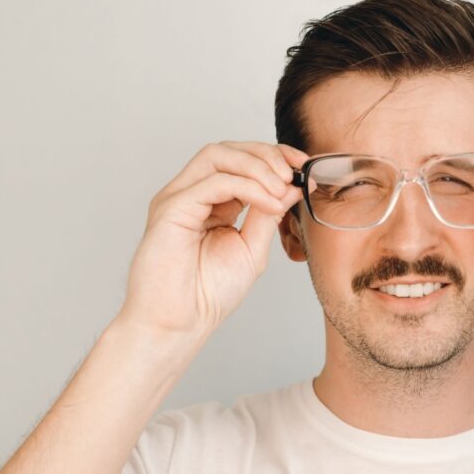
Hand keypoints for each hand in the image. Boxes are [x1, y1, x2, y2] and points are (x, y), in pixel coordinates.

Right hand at [117, 140, 306, 339]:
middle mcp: (191, 194)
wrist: (180, 323)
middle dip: (267, 154)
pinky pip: (213, 182)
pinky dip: (247, 187)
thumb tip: (292, 186)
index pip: (240, 161)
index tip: (302, 165)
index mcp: (211, 202)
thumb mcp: (252, 247)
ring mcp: (178, 198)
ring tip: (282, 187)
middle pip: (228, 150)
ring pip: (217, 156)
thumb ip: (269, 215)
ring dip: (257, 166)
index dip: (273, 156)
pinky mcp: (171, 208)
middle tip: (294, 172)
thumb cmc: (208, 293)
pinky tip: (268, 203)